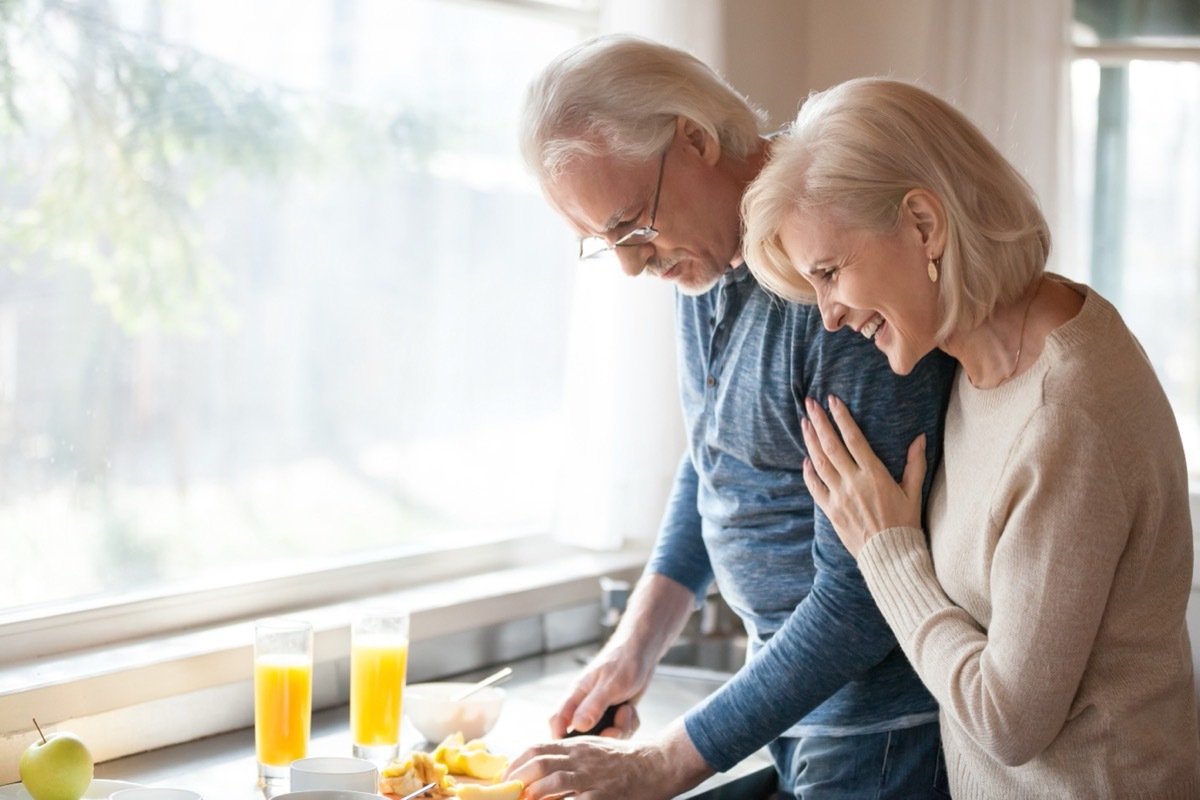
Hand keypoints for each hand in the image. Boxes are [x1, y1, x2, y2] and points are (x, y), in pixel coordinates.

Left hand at [507, 720, 710, 799]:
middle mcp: (581, 758)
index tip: (506, 777)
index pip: (537, 749)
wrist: (656, 765)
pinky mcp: (603, 795)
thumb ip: (569, 756)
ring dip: (533, 794)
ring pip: (553, 780)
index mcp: (576, 746)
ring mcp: (592, 777)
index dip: (516, 763)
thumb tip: (542, 769)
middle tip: (508, 793)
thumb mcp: (594, 749)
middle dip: (518, 778)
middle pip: (539, 763)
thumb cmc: (625, 760)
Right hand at [548, 643, 646, 738]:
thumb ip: (594, 705)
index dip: (560, 738)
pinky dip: (629, 725)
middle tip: (615, 730)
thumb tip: (577, 726)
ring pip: (604, 735)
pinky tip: (632, 710)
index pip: (557, 720)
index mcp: (576, 695)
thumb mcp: (610, 684)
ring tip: (627, 711)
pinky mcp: (614, 716)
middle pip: (583, 735)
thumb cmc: (623, 662)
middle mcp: (585, 706)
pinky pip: (619, 732)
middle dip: (602, 737)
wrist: (642, 654)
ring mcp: (600, 712)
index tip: (574, 750)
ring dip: (620, 729)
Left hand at [800, 395, 925, 557]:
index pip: (854, 439)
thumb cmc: (904, 524)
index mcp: (874, 475)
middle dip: (820, 422)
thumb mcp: (914, 492)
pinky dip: (809, 473)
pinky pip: (815, 488)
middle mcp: (853, 483)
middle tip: (810, 403)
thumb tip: (920, 438)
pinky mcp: (831, 511)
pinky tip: (806, 460)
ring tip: (804, 423)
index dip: (842, 418)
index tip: (833, 401)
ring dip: (810, 441)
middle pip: (831, 446)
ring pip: (820, 463)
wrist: (890, 556)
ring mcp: (839, 497)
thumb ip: (915, 464)